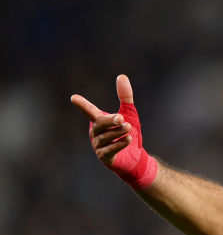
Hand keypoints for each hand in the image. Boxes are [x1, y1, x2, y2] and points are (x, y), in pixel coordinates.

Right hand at [71, 74, 158, 188]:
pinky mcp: (105, 158)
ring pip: (106, 137)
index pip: (89, 111)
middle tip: (122, 118)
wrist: (136, 158)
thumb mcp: (130, 114)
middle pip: (99, 124)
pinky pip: (109, 150)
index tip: (74, 98)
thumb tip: (122, 76)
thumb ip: (125, 97)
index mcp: (100, 122)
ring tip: (129, 127)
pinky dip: (119, 144)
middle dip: (110, 120)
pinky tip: (128, 139)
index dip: (82, 105)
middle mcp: (96, 133)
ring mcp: (99, 146)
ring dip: (118, 132)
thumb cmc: (129, 134)